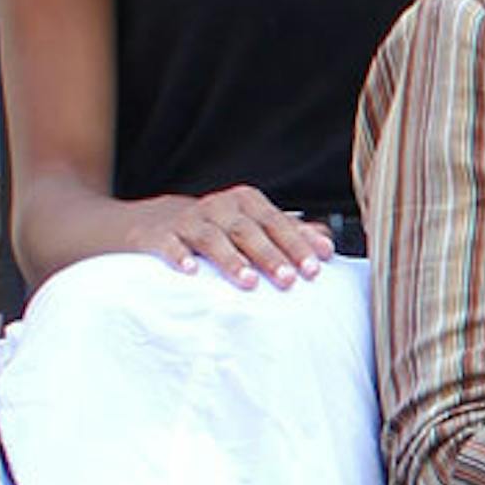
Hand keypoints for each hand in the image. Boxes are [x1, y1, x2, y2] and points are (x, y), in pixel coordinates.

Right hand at [133, 182, 332, 292]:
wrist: (157, 222)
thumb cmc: (218, 227)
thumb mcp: (253, 224)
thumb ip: (289, 233)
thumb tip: (327, 242)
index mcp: (246, 203)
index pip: (276, 223)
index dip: (297, 244)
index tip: (315, 267)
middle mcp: (219, 207)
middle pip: (248, 230)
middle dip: (270, 255)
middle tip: (288, 280)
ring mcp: (189, 220)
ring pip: (213, 238)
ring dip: (232, 259)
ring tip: (249, 281)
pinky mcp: (161, 236)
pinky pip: (171, 245)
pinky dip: (180, 256)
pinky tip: (191, 271)